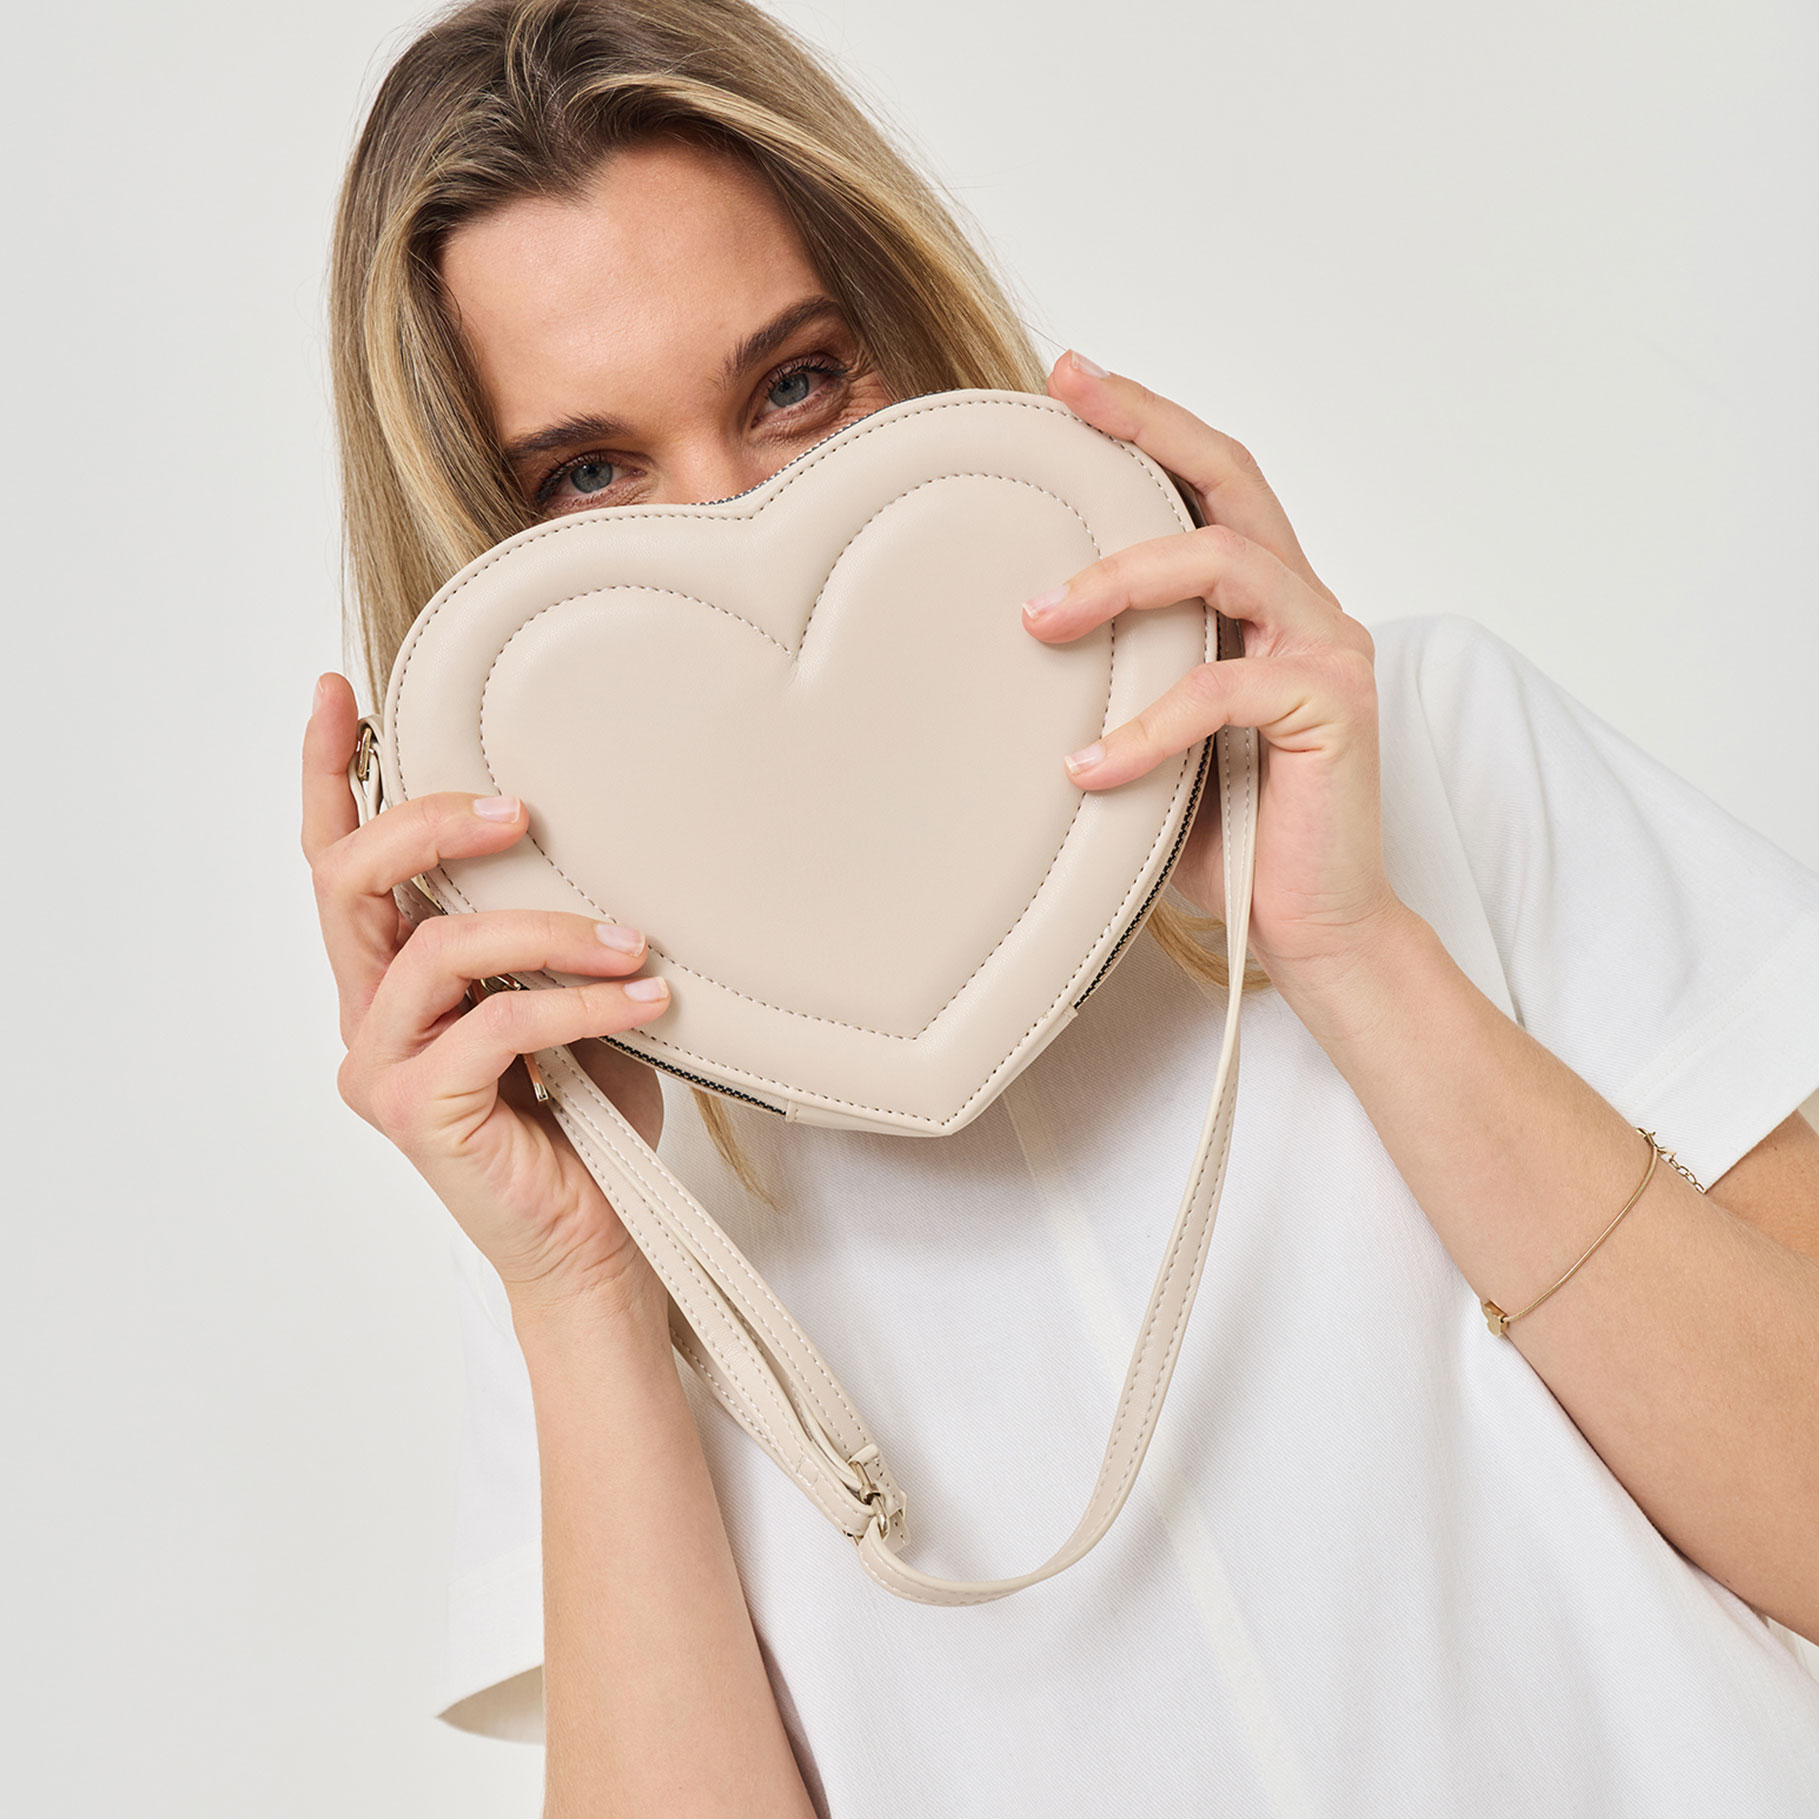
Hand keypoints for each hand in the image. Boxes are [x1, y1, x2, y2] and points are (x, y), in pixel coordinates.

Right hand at [302, 672, 674, 1324]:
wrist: (596, 1238)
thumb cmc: (582, 1114)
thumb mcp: (557, 995)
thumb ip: (532, 930)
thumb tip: (573, 839)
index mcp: (390, 980)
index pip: (335, 861)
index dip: (326, 773)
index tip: (339, 689)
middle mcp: (367, 1016)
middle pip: (350, 879)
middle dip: (432, 822)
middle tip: (520, 812)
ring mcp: (384, 1065)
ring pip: (440, 946)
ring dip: (549, 928)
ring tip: (633, 942)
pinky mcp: (422, 1109)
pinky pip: (498, 1021)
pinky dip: (581, 999)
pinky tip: (647, 999)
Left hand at [1026, 350, 1412, 987]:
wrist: (1310, 928)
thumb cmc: (1228, 833)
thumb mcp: (1157, 735)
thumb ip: (1124, 673)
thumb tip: (1017, 638)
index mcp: (1263, 602)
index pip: (1210, 482)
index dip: (1147, 421)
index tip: (1070, 379)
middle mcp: (1304, 606)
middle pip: (1229, 479)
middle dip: (1146, 427)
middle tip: (1067, 400)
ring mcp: (1325, 652)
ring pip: (1221, 564)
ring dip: (1121, 582)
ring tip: (1039, 622)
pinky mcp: (1333, 710)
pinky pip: (1225, 691)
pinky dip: (1148, 725)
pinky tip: (1089, 769)